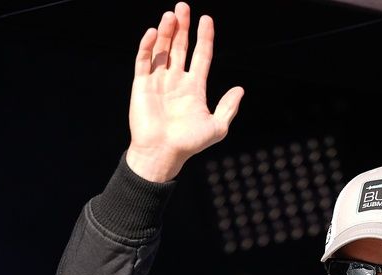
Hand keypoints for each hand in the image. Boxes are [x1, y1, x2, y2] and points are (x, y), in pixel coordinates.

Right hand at [126, 3, 243, 181]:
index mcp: (194, 87)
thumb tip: (240, 89)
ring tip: (171, 15)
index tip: (207, 19)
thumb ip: (228, 107)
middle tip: (183, 6)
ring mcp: (158, 81)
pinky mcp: (141, 84)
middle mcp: (176, 81)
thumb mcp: (217, 127)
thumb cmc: (189, 143)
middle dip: (182, 27)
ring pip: (162, 49)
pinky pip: (143, 60)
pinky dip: (148, 45)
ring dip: (167, 32)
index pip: (201, 55)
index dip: (204, 37)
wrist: (163, 153)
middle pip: (180, 47)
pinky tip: (154, 32)